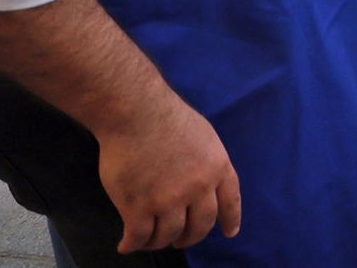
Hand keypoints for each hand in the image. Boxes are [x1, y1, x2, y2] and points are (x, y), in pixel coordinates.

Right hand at [96, 92, 240, 252]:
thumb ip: (207, 162)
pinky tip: (126, 245)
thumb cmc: (167, 117)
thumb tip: (204, 182)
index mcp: (217, 167)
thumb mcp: (204, 136)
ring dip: (160, 241)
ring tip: (151, 240)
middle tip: (180, 240)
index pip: (230, 201)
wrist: (136, 112)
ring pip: (168, 235)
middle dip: (190, 237)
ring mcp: (169, 200)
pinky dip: (132, 245)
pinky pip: (139, 237)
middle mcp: (198, 188)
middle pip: (200, 226)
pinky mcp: (139, 207)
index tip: (230, 232)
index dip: (230, 219)